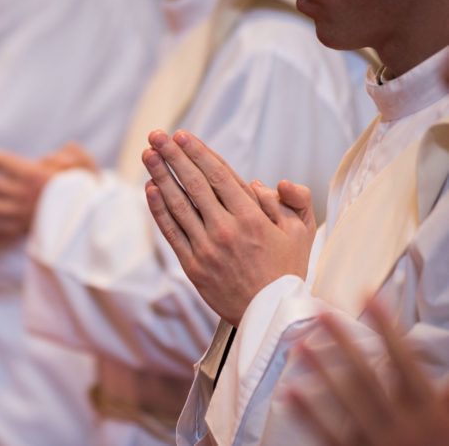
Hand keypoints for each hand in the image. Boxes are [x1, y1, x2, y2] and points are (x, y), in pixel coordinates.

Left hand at [0, 143, 96, 239]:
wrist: (94, 224)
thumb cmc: (90, 193)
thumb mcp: (85, 166)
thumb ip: (69, 156)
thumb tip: (51, 157)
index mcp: (35, 175)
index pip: (2, 162)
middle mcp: (23, 195)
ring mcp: (22, 214)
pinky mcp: (25, 231)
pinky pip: (0, 230)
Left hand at [142, 130, 315, 325]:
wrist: (269, 315)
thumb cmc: (286, 270)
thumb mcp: (302, 232)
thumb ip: (293, 200)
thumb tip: (267, 181)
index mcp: (252, 217)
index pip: (219, 175)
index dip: (198, 152)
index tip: (182, 135)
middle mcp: (226, 229)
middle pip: (194, 184)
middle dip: (172, 156)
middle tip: (157, 135)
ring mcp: (206, 248)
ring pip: (178, 204)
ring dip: (160, 176)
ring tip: (148, 154)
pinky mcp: (192, 265)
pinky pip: (172, 232)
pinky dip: (159, 210)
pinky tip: (150, 189)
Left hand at [289, 300, 448, 445]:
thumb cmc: (444, 445)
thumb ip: (448, 388)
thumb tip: (441, 343)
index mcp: (428, 408)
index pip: (405, 358)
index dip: (387, 325)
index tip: (368, 293)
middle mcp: (402, 422)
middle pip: (366, 373)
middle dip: (342, 340)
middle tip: (320, 312)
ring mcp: (378, 441)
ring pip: (344, 400)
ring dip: (319, 370)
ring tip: (297, 344)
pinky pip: (329, 434)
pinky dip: (307, 413)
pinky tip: (287, 390)